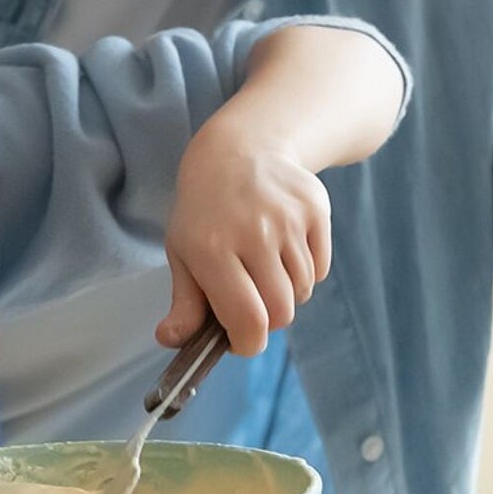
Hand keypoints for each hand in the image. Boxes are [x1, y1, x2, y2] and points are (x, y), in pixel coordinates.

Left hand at [157, 122, 331, 356]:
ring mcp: (288, 219)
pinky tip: (284, 247)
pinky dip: (305, 271)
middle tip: (251, 299)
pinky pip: (320, 269)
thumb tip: (172, 339)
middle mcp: (254, 232)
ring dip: (286, 291)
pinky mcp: (315, 209)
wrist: (240, 150)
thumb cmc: (205, 211)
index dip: (248, 342)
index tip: (242, 339)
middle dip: (267, 318)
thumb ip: (184, 302)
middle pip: (280, 312)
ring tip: (265, 265)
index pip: (248, 320)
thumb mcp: (182, 251)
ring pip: (302, 291)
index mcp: (212, 249)